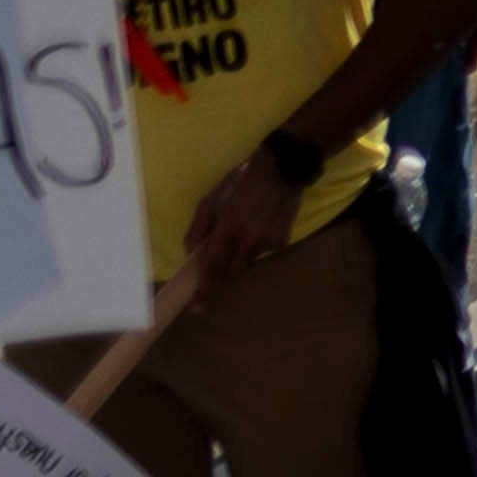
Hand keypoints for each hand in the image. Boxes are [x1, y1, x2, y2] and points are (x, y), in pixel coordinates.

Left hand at [175, 152, 299, 303]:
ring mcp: (268, 242)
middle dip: (221, 277)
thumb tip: (193, 253)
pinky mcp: (282, 241)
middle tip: (213, 278)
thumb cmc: (240, 181)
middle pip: (231, 272)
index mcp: (228, 227)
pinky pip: (263, 252)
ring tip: (243, 228)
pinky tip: (260, 224)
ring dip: (239, 255)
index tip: (197, 308)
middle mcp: (249, 240)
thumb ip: (198, 228)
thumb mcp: (211, 199)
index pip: (213, 266)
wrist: (283, 168)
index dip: (205, 288)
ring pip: (247, 261)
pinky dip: (256, 245)